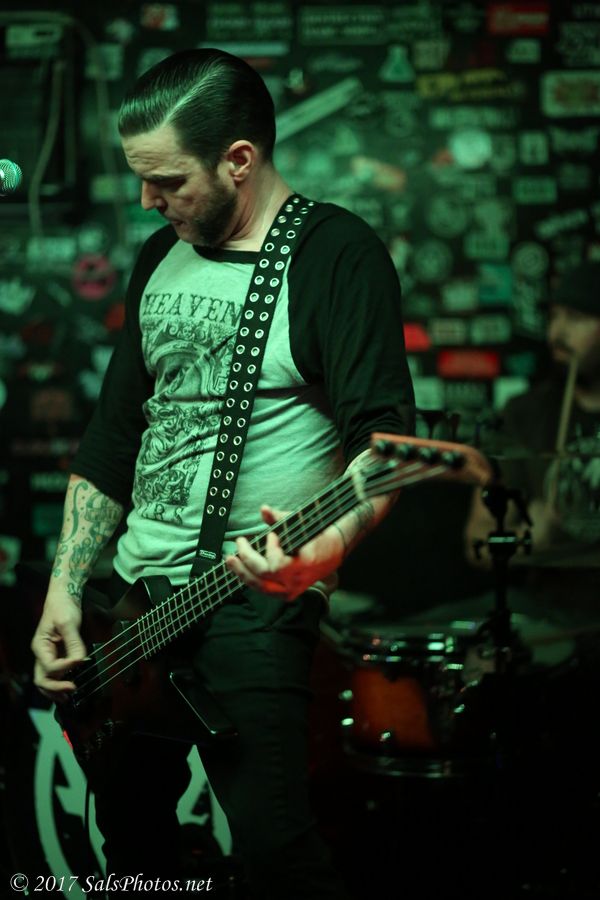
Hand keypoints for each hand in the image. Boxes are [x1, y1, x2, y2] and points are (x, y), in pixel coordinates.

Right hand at [31, 589, 86, 700]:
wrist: (63, 598)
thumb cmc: (63, 607)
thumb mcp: (68, 622)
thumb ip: (74, 643)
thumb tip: (80, 660)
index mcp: (40, 646)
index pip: (50, 666)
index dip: (65, 667)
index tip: (80, 661)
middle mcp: (41, 654)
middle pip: (42, 680)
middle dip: (55, 688)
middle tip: (71, 689)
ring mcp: (48, 656)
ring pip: (46, 680)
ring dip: (56, 690)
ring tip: (69, 696)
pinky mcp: (57, 655)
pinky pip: (55, 674)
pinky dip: (60, 682)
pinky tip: (70, 686)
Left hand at [225, 505, 344, 600]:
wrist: (335, 550)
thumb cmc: (319, 534)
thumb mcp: (302, 523)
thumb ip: (280, 518)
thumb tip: (264, 509)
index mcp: (304, 565)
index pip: (277, 565)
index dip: (271, 550)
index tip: (271, 535)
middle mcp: (297, 581)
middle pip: (264, 577)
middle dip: (246, 559)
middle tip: (238, 543)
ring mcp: (292, 589)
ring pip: (261, 588)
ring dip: (243, 573)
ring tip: (231, 560)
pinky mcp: (288, 592)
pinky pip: (265, 589)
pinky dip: (251, 579)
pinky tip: (242, 568)